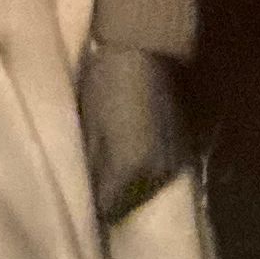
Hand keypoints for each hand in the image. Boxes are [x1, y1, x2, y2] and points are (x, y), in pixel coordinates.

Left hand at [78, 42, 189, 227]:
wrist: (143, 47)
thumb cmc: (106, 81)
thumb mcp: (88, 122)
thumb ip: (90, 164)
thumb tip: (85, 196)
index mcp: (131, 169)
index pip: (109, 210)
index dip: (91, 211)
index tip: (77, 208)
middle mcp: (158, 174)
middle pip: (131, 203)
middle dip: (112, 201)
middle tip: (90, 194)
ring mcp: (174, 162)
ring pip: (147, 190)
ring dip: (130, 188)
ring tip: (110, 180)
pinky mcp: (182, 148)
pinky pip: (159, 173)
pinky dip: (145, 173)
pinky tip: (131, 163)